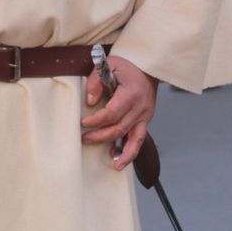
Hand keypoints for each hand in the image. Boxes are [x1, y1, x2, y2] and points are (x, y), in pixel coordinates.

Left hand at [81, 57, 157, 172]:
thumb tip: (90, 102)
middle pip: (120, 129)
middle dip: (101, 136)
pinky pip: (139, 139)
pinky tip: (119, 158)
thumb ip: (96, 81)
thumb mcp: (109, 65)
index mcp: (131, 95)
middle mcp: (140, 108)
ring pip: (135, 140)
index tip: (83, 123)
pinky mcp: (145, 120)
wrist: (148, 66)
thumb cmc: (127, 65)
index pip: (112, 114)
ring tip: (114, 165)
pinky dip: (131, 150)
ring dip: (124, 154)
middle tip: (84, 138)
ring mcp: (145, 116)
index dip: (96, 121)